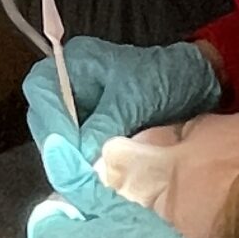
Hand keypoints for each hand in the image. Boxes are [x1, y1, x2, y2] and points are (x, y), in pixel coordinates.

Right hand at [24, 37, 220, 165]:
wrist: (196, 82)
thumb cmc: (165, 76)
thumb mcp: (133, 98)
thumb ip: (103, 125)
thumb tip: (80, 156)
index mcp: (74, 62)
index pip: (42, 90)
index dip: (50, 121)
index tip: (63, 150)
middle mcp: (70, 81)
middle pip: (44, 115)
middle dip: (56, 143)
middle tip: (72, 170)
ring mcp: (80, 103)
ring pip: (58, 133)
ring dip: (68, 155)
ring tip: (82, 175)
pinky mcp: (93, 123)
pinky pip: (77, 143)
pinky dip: (82, 158)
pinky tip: (91, 172)